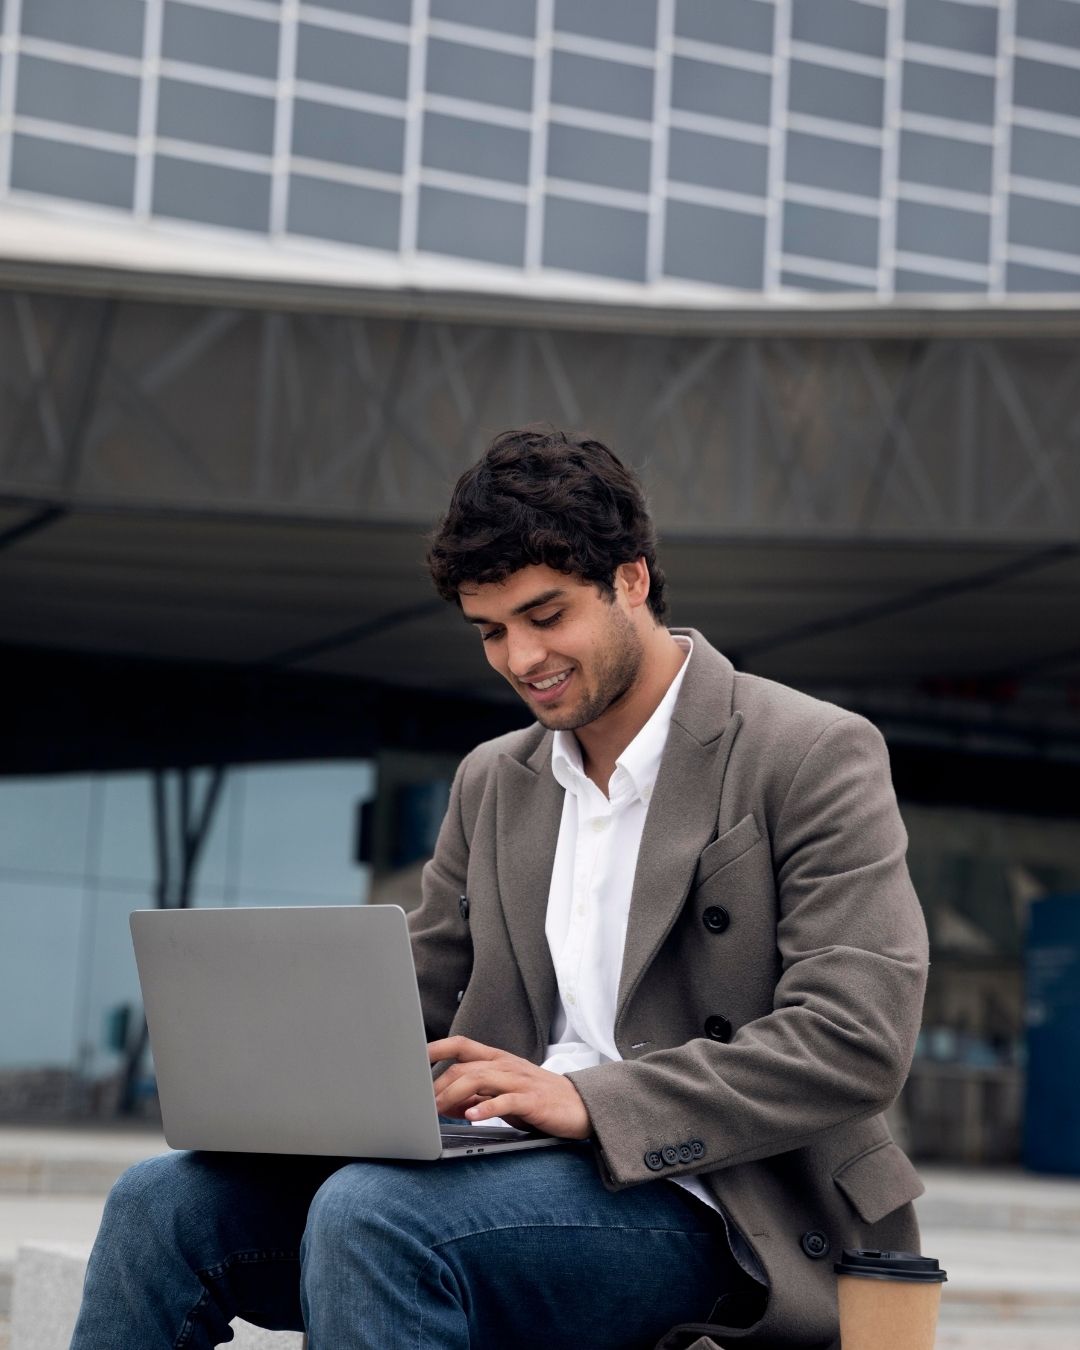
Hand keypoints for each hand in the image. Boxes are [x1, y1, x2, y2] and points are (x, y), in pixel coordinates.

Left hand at [428, 1036, 591, 1139]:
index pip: (462, 1046)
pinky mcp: (532, 1100)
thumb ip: (475, 1096)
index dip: (436, 1049)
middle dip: (439, 1085)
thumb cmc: (539, 1099)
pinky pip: (506, 1101)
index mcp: (498, 1060)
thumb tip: (444, 1103)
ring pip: (480, 1079)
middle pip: (465, 1067)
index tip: (412, 1057)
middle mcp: (506, 1066)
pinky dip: (486, 1108)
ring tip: (437, 1109)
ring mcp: (520, 1081)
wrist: (580, 1106)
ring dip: (454, 1094)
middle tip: (420, 1103)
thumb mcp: (503, 1095)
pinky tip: (472, 1117)